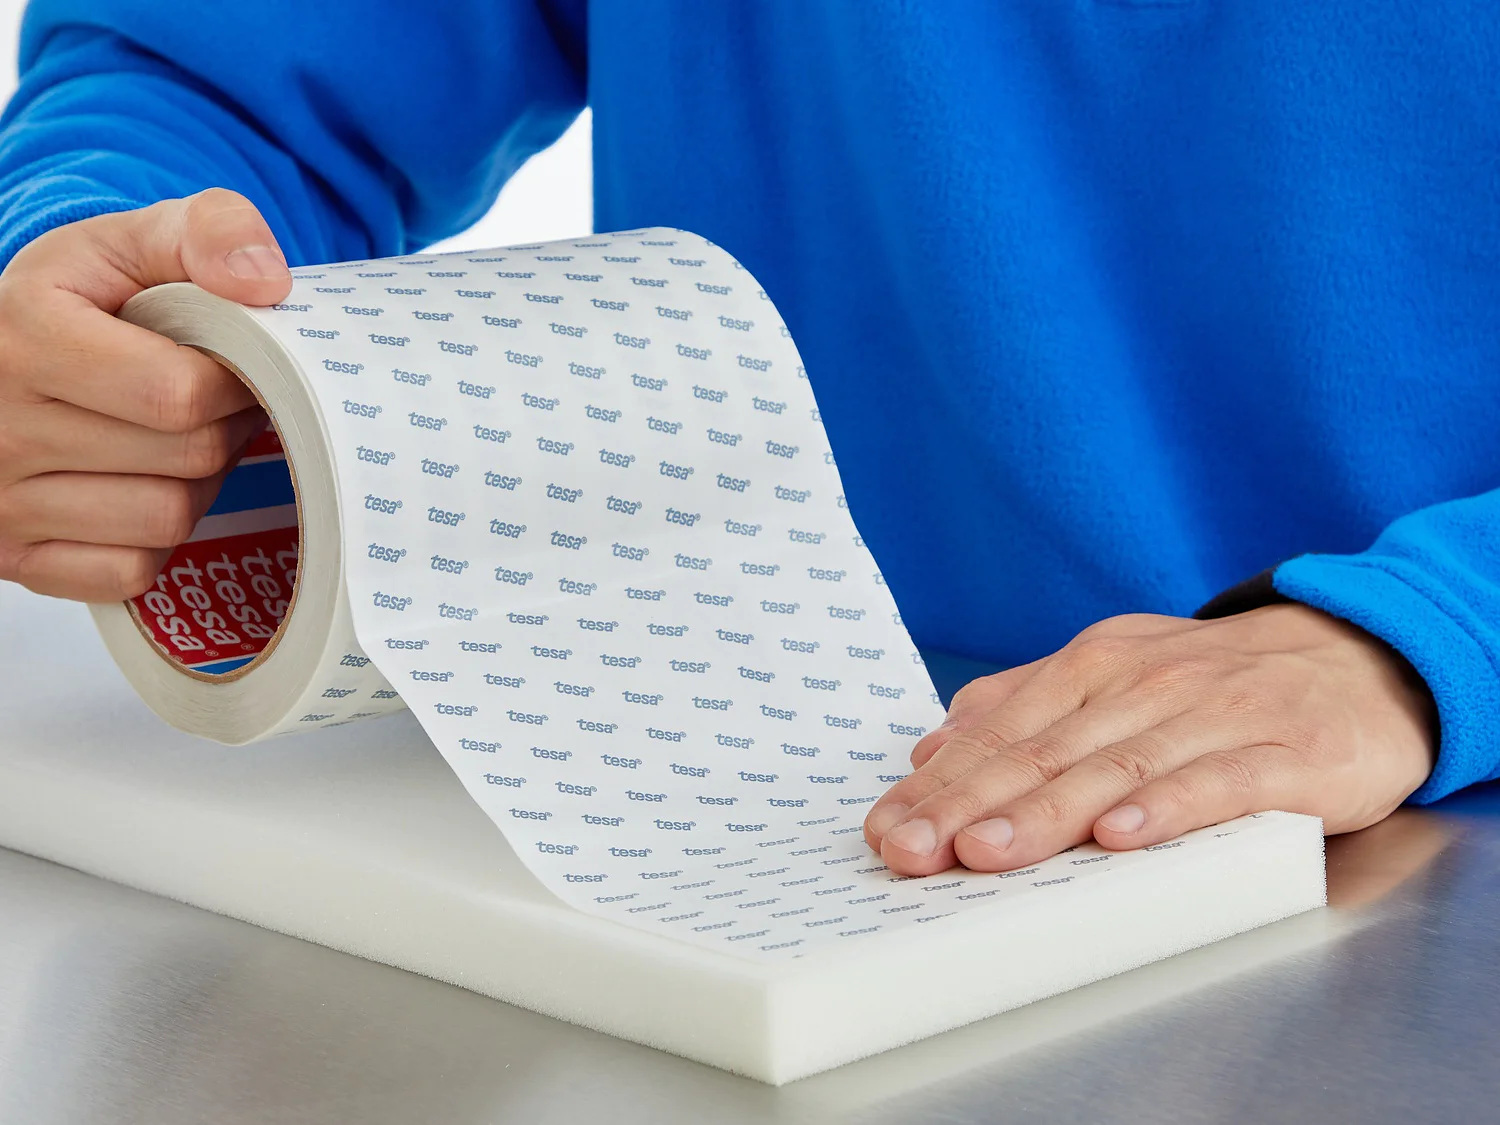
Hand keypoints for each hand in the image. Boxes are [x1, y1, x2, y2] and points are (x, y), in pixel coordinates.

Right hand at [0, 188, 291, 600]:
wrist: (3, 356)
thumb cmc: (77, 301)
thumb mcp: (131, 241)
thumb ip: (209, 231)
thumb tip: (265, 282)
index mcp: (25, 335)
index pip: (181, 394)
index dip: (232, 383)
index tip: (227, 366)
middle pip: (187, 459)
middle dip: (220, 430)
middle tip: (209, 406)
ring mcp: (0, 500)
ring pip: (166, 521)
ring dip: (193, 485)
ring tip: (171, 443)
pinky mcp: (14, 557)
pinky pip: (130, 571)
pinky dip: (152, 539)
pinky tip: (135, 488)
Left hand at [863, 605, 1436, 876]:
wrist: (1360, 659)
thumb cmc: (1219, 684)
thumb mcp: (1116, 676)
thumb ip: (1025, 706)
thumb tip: (933, 748)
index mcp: (1093, 667)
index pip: (1001, 729)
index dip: (940, 783)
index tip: (886, 827)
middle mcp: (1143, 684)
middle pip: (1043, 750)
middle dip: (968, 804)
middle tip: (911, 849)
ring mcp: (1213, 715)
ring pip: (1115, 767)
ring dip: (1047, 812)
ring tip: (987, 851)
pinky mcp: (1283, 753)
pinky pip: (1216, 782)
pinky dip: (1166, 808)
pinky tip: (1121, 837)